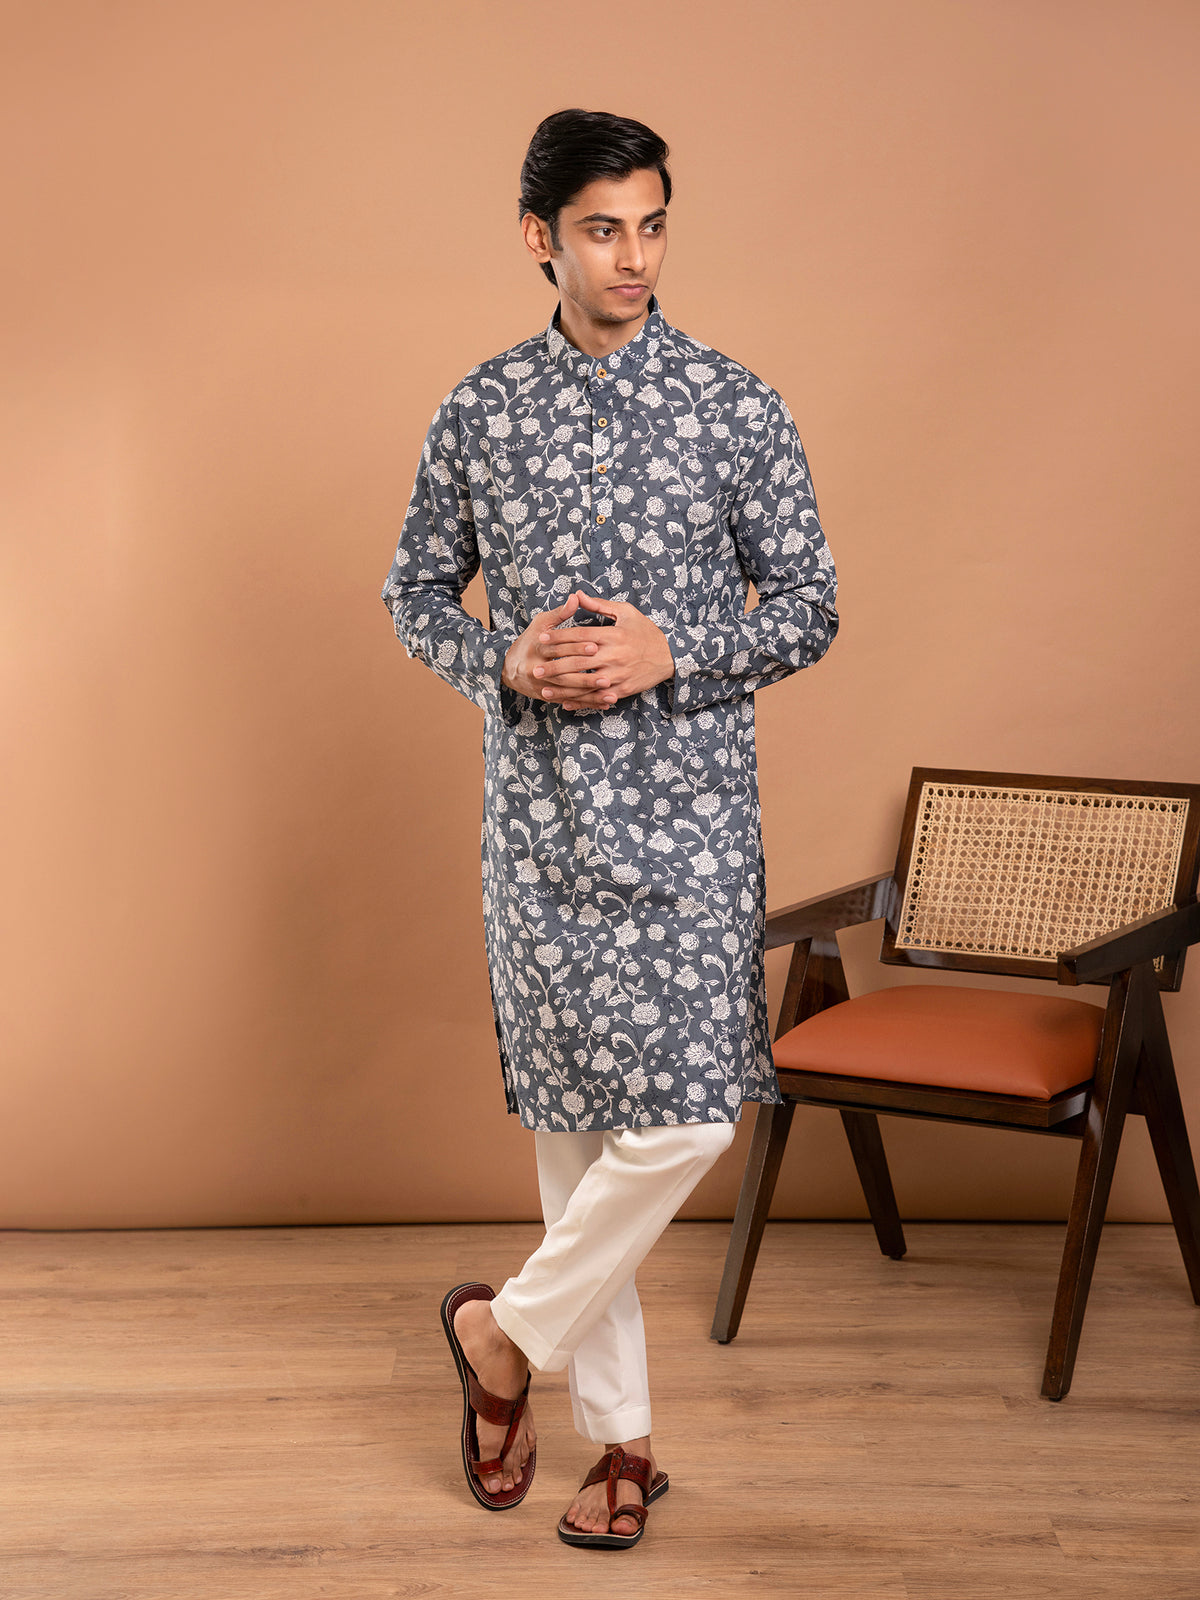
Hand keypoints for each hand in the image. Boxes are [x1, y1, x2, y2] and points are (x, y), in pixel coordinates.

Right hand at [503, 593, 599, 704]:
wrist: (507, 668)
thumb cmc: (529, 641)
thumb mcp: (540, 624)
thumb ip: (560, 613)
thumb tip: (576, 597)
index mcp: (536, 648)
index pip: (558, 648)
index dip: (576, 647)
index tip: (594, 645)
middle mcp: (537, 669)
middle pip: (564, 674)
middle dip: (585, 676)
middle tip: (606, 676)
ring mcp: (542, 685)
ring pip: (568, 691)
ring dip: (590, 693)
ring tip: (609, 691)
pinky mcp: (547, 697)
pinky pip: (569, 701)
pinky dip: (587, 703)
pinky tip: (604, 703)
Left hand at [515, 589, 674, 712]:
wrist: (671, 655)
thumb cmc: (645, 631)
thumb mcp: (626, 612)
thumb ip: (599, 605)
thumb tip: (577, 594)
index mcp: (612, 635)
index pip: (579, 635)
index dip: (559, 637)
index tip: (541, 639)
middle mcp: (613, 655)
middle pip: (578, 661)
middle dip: (554, 665)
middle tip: (535, 668)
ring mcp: (617, 674)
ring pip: (584, 682)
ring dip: (562, 688)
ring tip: (544, 689)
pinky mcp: (622, 689)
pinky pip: (597, 696)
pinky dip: (581, 701)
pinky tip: (566, 702)